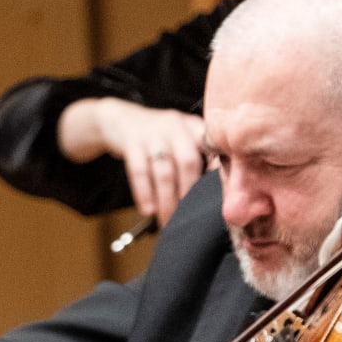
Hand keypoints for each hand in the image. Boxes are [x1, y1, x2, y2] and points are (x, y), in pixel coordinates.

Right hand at [58, 97, 205, 224]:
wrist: (120, 120)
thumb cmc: (158, 139)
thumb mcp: (181, 141)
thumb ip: (200, 161)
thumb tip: (216, 197)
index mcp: (195, 127)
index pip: (213, 151)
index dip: (219, 175)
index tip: (220, 200)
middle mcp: (177, 126)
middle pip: (188, 162)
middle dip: (189, 195)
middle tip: (188, 218)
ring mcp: (153, 132)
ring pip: (164, 170)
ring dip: (166, 200)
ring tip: (167, 221)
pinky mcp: (131, 140)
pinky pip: (139, 170)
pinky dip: (144, 193)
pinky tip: (148, 210)